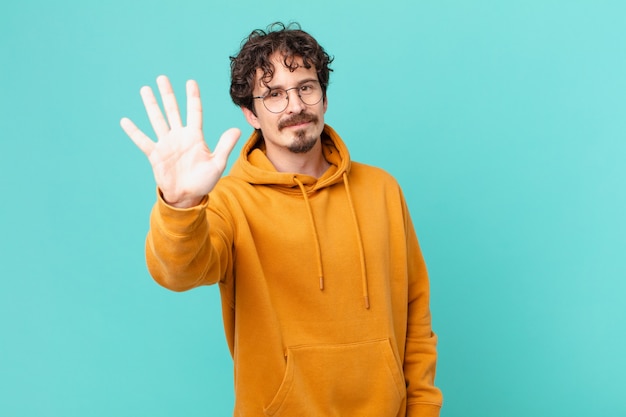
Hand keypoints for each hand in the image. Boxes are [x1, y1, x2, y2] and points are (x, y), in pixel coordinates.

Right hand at [121, 75, 240, 207]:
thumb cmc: (204, 181)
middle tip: (162, 77)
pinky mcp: (155, 155)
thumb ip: (225, 145)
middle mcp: (179, 136)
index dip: (192, 97)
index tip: (190, 82)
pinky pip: (142, 141)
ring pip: (157, 120)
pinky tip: (125, 121)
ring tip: (145, 89)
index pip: (194, 112)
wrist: (188, 197)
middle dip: (167, 94)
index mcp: (195, 137)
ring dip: (151, 105)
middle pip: (172, 110)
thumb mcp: (217, 163)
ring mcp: (166, 144)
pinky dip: (134, 132)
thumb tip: (237, 129)